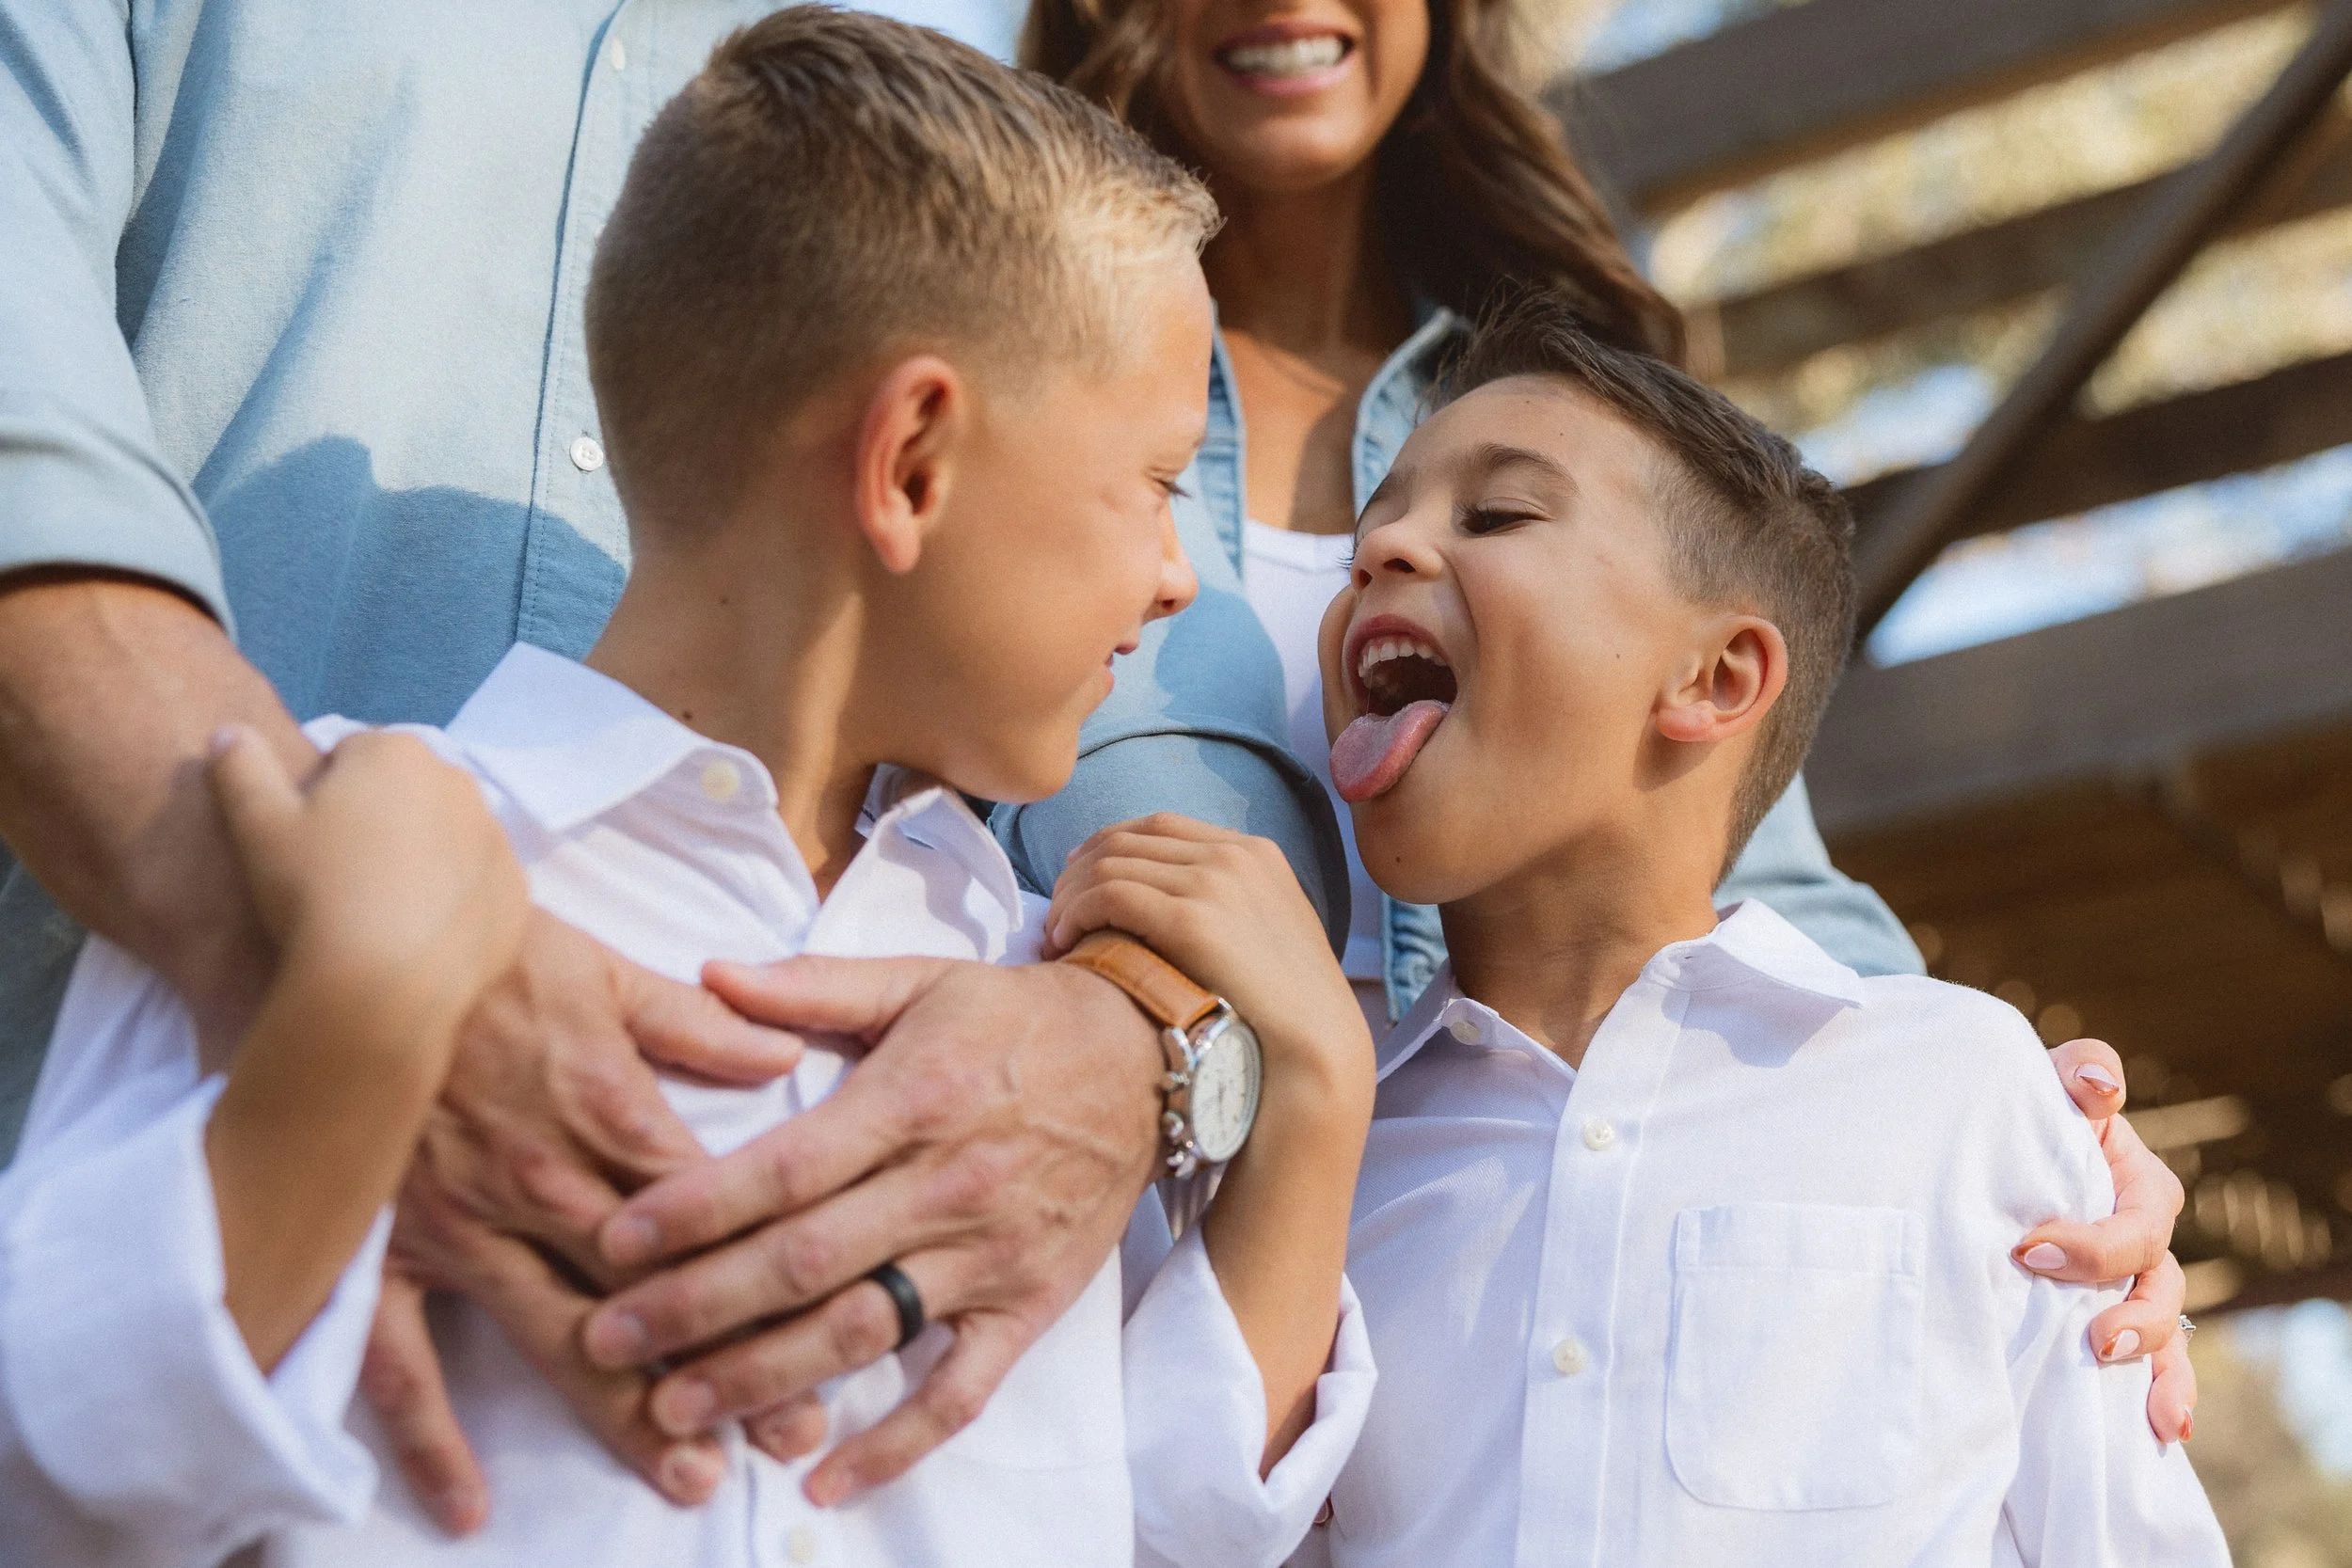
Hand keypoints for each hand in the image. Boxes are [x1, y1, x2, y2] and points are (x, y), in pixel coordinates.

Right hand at [209, 726, 526, 1043]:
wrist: (385, 984)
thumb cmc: (314, 894)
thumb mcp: (256, 826)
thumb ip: (242, 768)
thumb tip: (229, 732)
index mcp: (396, 752)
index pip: (352, 755)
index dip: (323, 795)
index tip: (308, 840)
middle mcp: (459, 781)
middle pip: (406, 792)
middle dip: (379, 820)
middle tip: (341, 876)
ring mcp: (496, 837)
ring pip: (447, 837)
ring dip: (421, 858)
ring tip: (379, 910)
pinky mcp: (516, 890)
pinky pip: (479, 885)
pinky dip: (456, 900)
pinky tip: (420, 935)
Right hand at [363, 911, 804, 1531]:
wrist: (344, 942)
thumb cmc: (481, 950)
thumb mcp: (605, 968)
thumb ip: (697, 1024)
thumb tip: (782, 1055)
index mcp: (606, 1111)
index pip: (711, 1217)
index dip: (774, 1280)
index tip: (833, 1330)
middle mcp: (542, 1183)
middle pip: (652, 1297)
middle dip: (726, 1371)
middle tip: (789, 1437)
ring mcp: (460, 1227)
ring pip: (557, 1338)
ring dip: (626, 1413)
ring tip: (689, 1475)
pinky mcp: (382, 1251)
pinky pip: (400, 1360)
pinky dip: (430, 1438)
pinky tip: (469, 1505)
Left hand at [578, 955, 1164, 1504]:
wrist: (1146, 1059)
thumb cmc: (1017, 1019)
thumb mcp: (921, 979)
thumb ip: (812, 988)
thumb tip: (708, 973)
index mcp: (912, 1099)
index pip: (786, 1168)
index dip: (695, 1208)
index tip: (613, 1240)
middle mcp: (946, 1184)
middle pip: (805, 1261)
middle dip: (696, 1308)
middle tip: (605, 1342)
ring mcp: (989, 1255)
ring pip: (864, 1331)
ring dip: (765, 1378)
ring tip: (676, 1411)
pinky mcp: (1027, 1306)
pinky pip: (961, 1391)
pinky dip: (896, 1445)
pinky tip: (823, 1482)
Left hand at [1045, 812, 1369, 1088]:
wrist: (1316, 1048)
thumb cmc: (1287, 1011)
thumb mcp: (1266, 934)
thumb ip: (1227, 905)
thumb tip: (1164, 905)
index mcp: (1255, 852)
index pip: (1159, 825)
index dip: (1106, 844)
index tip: (1077, 873)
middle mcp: (1235, 855)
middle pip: (1127, 840)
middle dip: (1078, 872)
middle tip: (1056, 913)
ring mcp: (1216, 882)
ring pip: (1109, 865)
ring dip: (1069, 898)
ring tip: (1055, 937)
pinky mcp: (1194, 918)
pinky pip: (1109, 895)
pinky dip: (1075, 913)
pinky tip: (1065, 942)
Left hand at [2019, 1039, 2196, 1442]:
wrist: (1979, 1150)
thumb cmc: (2017, 1113)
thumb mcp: (2041, 1083)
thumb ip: (2075, 1071)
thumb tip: (2098, 1082)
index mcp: (2132, 1182)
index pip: (2142, 1215)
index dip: (2098, 1242)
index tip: (2030, 1252)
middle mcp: (2138, 1236)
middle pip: (2155, 1281)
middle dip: (2132, 1313)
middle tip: (2092, 1338)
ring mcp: (2125, 1282)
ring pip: (2161, 1325)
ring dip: (2151, 1358)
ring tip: (2119, 1381)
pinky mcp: (2105, 1317)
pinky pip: (2150, 1363)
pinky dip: (2163, 1394)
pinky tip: (2163, 1428)